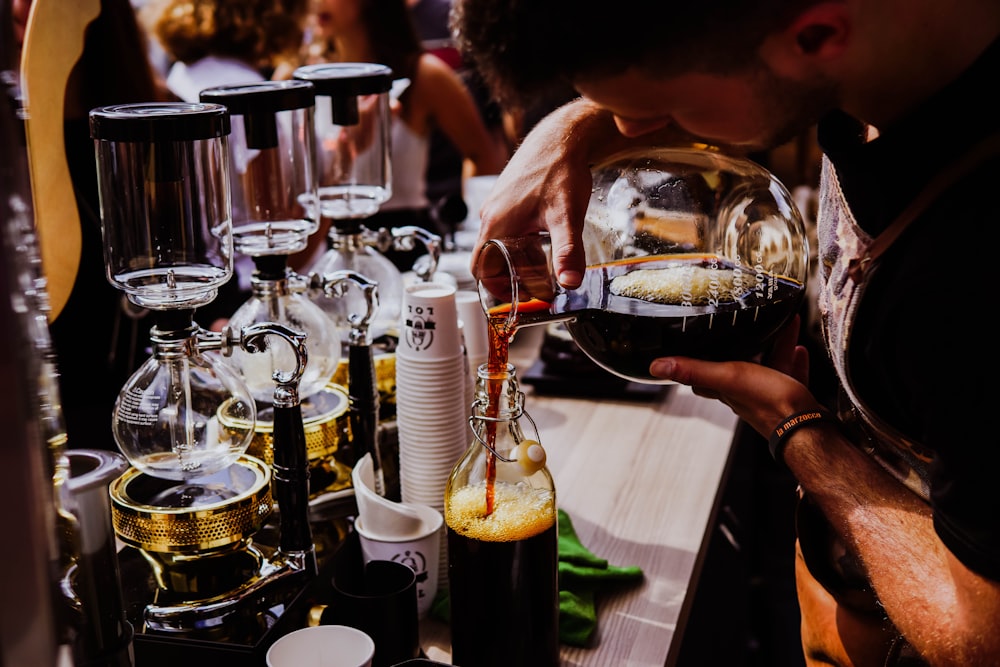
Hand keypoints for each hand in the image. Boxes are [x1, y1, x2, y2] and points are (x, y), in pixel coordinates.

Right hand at [470, 119, 592, 288]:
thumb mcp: (566, 217)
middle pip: (489, 259)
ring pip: (499, 243)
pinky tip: (543, 240)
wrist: (562, 136)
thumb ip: (568, 253)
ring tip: (542, 266)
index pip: (480, 269)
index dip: (494, 288)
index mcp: (495, 224)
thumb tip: (570, 283)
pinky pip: (506, 228)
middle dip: (509, 276)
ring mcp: (498, 205)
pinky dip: (520, 242)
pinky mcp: (508, 197)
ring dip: (516, 259)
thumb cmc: (559, 170)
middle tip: (534, 287)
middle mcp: (491, 215)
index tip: (516, 298)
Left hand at [649, 315, 823, 437]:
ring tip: (780, 324)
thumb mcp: (728, 376)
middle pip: (739, 364)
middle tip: (745, 324)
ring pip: (769, 364)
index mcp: (726, 386)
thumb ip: (694, 370)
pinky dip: (794, 359)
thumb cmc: (769, 404)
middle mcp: (746, 392)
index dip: (697, 359)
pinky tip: (799, 347)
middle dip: (743, 345)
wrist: (808, 427)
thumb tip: (655, 367)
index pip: (702, 375)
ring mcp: (770, 395)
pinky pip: (792, 373)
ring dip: (774, 345)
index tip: (693, 343)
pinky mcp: (793, 397)